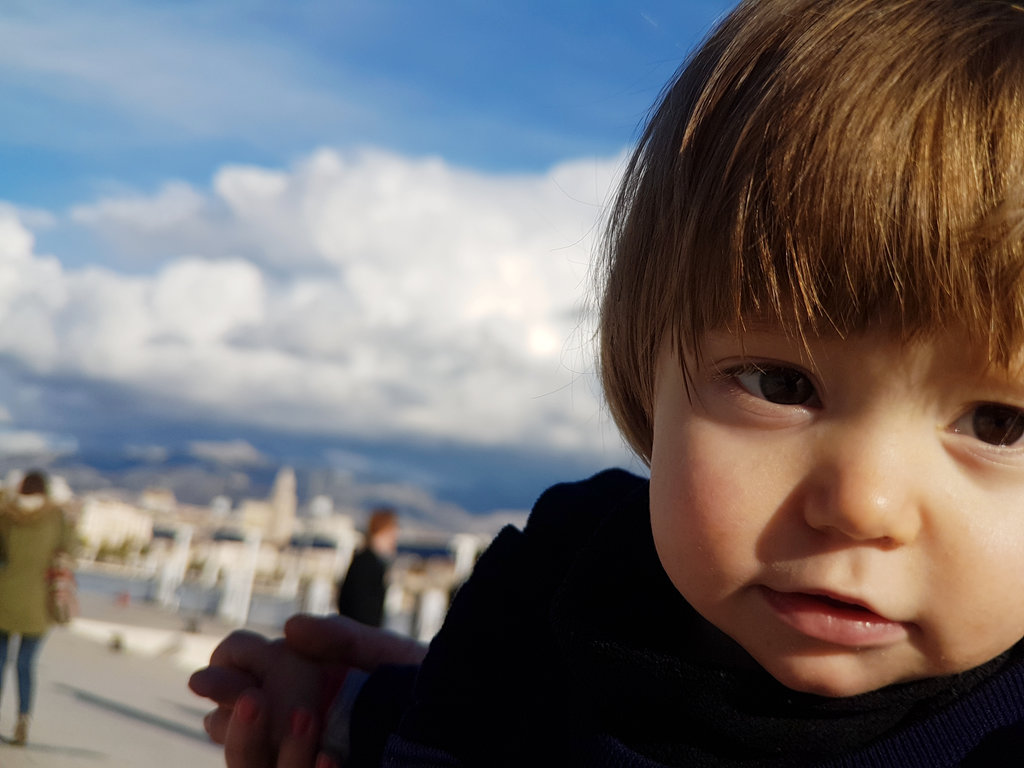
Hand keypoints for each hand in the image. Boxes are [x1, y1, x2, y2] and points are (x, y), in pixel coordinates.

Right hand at [189, 615, 426, 765]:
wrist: (471, 715)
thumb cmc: (424, 683)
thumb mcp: (387, 656)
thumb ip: (343, 639)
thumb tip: (290, 627)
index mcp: (299, 688)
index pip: (238, 684)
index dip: (223, 679)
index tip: (212, 676)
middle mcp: (296, 727)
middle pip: (236, 729)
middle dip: (235, 717)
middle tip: (249, 700)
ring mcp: (309, 756)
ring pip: (258, 765)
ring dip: (263, 746)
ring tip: (305, 717)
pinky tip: (332, 758)